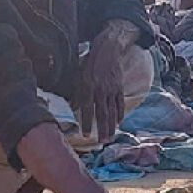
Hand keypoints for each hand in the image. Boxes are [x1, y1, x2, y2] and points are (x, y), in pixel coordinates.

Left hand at [72, 22, 134, 141]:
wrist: (108, 50)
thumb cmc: (90, 64)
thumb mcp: (79, 76)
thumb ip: (76, 92)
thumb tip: (72, 108)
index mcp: (88, 86)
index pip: (87, 108)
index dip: (86, 122)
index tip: (86, 135)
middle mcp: (100, 89)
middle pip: (101, 113)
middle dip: (101, 129)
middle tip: (101, 142)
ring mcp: (111, 89)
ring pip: (112, 111)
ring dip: (111, 126)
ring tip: (110, 137)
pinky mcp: (119, 87)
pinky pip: (120, 103)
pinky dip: (120, 114)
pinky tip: (119, 123)